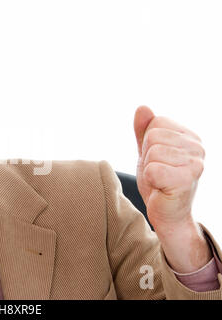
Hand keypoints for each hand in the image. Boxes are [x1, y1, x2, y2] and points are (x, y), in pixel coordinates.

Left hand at [133, 106, 204, 229]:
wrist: (167, 214)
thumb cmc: (159, 182)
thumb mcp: (148, 152)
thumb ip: (144, 130)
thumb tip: (142, 107)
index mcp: (190, 137)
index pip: (156, 123)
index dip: (148, 143)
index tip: (158, 160)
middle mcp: (198, 147)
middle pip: (153, 137)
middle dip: (147, 156)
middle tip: (158, 173)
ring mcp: (195, 163)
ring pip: (152, 153)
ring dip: (149, 169)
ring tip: (161, 180)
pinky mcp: (186, 179)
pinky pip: (152, 170)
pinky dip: (150, 180)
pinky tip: (161, 188)